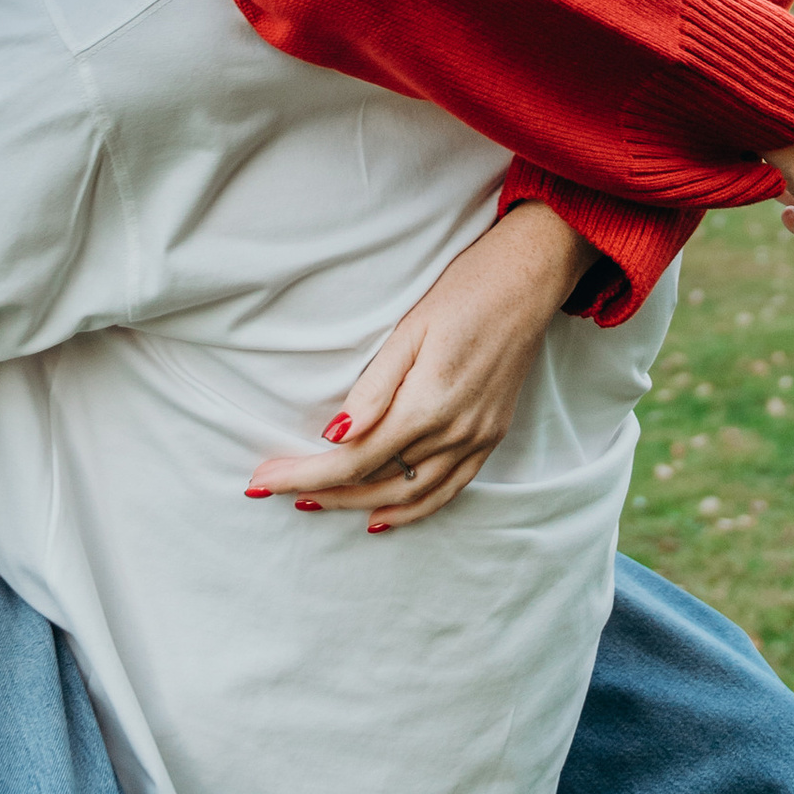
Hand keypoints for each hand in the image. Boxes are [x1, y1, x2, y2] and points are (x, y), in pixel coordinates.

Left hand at [243, 199, 590, 532]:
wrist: (530, 279)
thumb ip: (374, 389)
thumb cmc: (466, 292)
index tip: (263, 479)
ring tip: (316, 504)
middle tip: (272, 487)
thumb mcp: (410, 331)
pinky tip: (384, 514)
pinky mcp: (491, 435)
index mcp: (429, 405)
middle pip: (377, 482)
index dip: (305, 474)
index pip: (354, 460)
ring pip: (412, 495)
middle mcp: (456, 432)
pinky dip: (414, 508)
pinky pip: (450, 488)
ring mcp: (478, 438)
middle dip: (322, 492)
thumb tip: (335, 437)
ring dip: (361, 505)